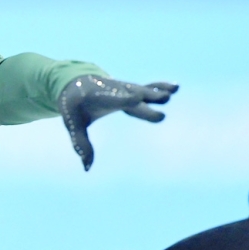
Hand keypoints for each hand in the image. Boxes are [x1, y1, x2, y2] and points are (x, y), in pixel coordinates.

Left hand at [59, 75, 177, 170]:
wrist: (76, 82)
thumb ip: (80, 143)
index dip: (124, 99)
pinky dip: (159, 87)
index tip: (136, 99)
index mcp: (97, 96)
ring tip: (174, 91)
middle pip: (133, 95)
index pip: (113, 99)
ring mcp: (124, 89)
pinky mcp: (131, 90)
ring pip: (142, 89)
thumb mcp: (72, 123)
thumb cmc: (73, 105)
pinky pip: (147, 88)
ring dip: (157, 91)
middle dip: (147, 97)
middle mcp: (114, 90)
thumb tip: (87, 168)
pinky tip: (175, 88)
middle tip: (164, 99)